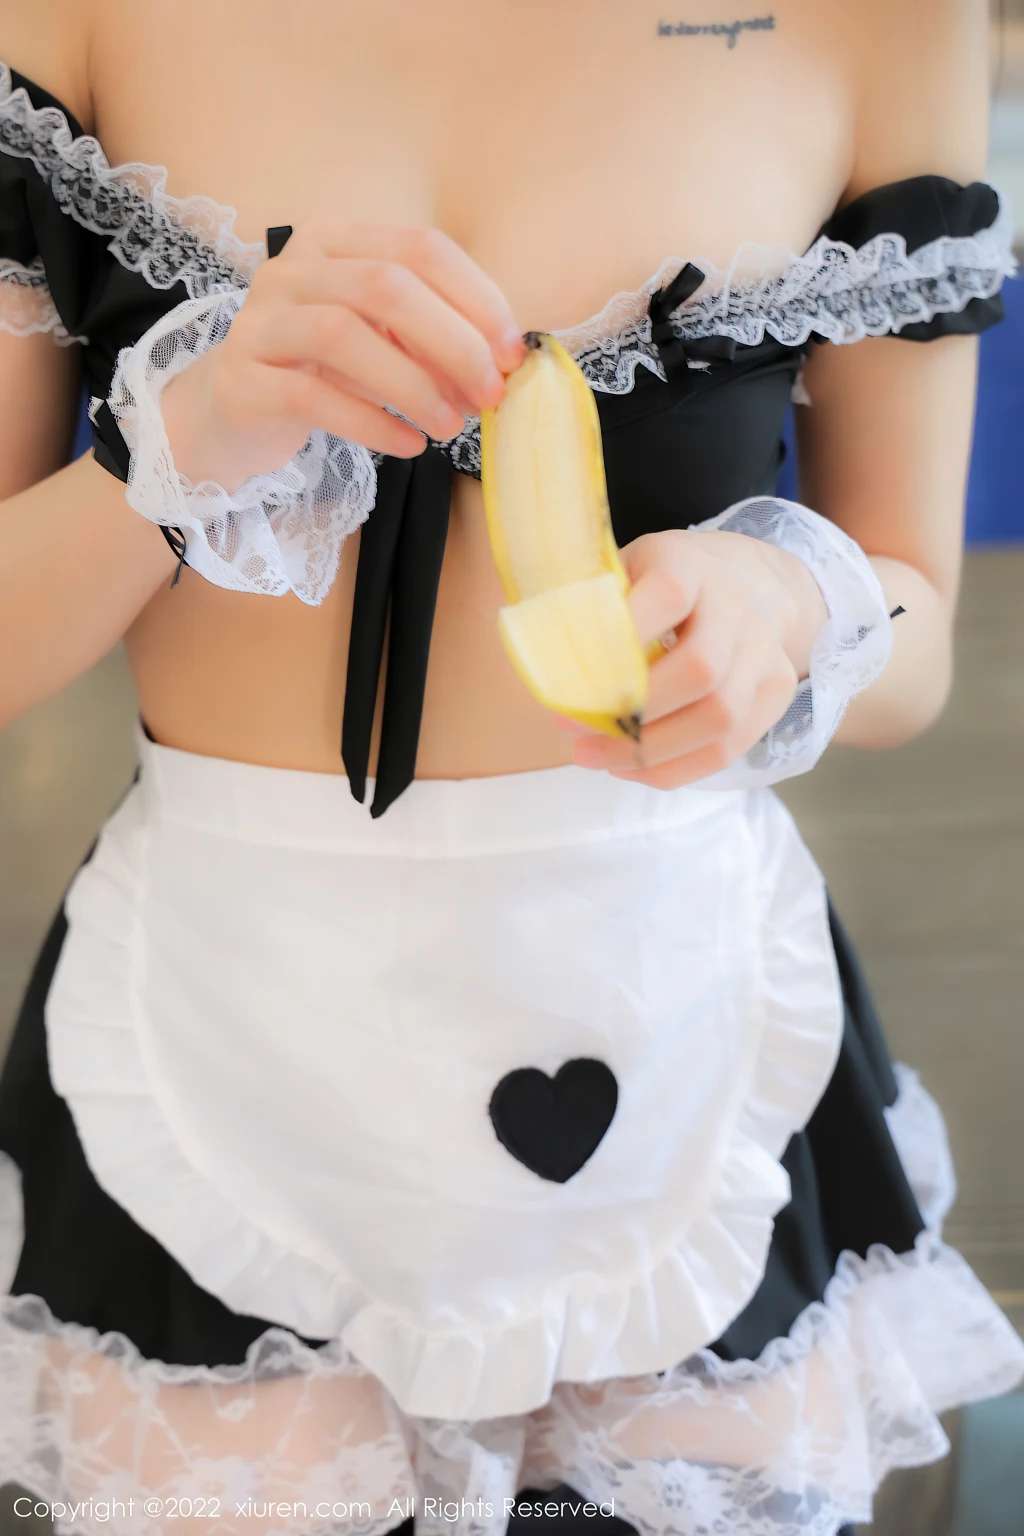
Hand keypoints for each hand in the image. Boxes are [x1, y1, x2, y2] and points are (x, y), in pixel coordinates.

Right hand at [160, 219, 527, 491]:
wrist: (231, 414)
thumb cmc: (319, 372)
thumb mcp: (380, 342)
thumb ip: (432, 340)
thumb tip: (501, 364)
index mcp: (337, 242)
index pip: (420, 248)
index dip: (476, 299)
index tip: (512, 354)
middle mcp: (292, 269)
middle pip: (386, 286)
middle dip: (452, 343)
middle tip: (489, 395)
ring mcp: (261, 321)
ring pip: (344, 335)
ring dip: (412, 385)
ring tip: (448, 427)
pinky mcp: (244, 380)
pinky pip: (312, 395)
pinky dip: (372, 423)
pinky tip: (408, 445)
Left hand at [561, 527, 828, 787]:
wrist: (758, 583)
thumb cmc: (671, 579)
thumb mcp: (629, 566)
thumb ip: (590, 601)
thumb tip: (539, 651)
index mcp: (690, 565)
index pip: (667, 596)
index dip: (621, 638)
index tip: (569, 675)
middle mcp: (737, 608)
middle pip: (699, 670)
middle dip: (632, 712)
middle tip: (572, 730)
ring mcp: (764, 654)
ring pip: (719, 716)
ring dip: (650, 750)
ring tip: (593, 758)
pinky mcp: (775, 694)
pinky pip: (729, 747)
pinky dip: (676, 768)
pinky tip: (631, 768)